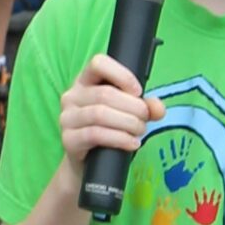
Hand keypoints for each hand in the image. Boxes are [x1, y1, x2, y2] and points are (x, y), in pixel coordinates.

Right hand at [56, 53, 164, 175]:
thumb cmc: (109, 129)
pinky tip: (132, 143)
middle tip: (145, 119)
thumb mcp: (129, 113)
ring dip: (128, 123)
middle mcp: (72, 96)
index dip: (122, 75)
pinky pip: (95, 134)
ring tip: (139, 131)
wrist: (89, 161)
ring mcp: (67, 117)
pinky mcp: (68, 139)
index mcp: (86, 81)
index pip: (98, 63)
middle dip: (133, 107)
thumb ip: (146, 106)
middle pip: (105, 94)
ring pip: (100, 114)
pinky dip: (119, 138)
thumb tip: (158, 108)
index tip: (138, 91)